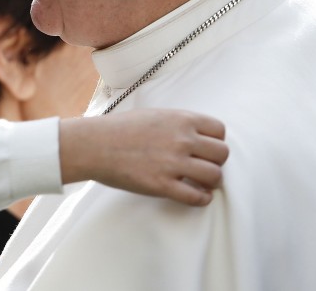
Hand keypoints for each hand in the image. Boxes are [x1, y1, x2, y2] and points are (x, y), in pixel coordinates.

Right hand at [60, 108, 228, 205]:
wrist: (93, 145)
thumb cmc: (118, 129)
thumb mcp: (153, 115)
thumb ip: (177, 123)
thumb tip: (195, 135)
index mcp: (180, 119)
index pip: (219, 130)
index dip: (215, 141)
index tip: (207, 149)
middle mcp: (182, 139)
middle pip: (222, 154)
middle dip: (216, 162)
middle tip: (204, 166)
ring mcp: (173, 163)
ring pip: (215, 176)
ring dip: (212, 182)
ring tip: (202, 183)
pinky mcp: (162, 185)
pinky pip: (196, 197)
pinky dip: (202, 199)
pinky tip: (197, 196)